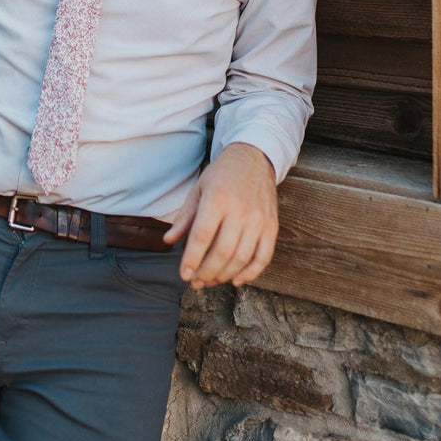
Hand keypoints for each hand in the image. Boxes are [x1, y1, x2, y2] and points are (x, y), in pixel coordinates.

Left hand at [163, 143, 278, 288]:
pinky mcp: (272, 226)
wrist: (254, 158)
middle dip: (206, 272)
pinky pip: (264, 257)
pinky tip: (236, 279)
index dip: (192, 259)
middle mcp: (240, 209)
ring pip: (242, 258)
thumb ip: (185, 217)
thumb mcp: (198, 189)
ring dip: (224, 275)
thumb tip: (168, 241)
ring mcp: (259, 219)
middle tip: (196, 282)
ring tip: (211, 281)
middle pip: (222, 251)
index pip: (202, 236)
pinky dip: (250, 273)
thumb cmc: (222, 175)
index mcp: (217, 198)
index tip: (184, 274)